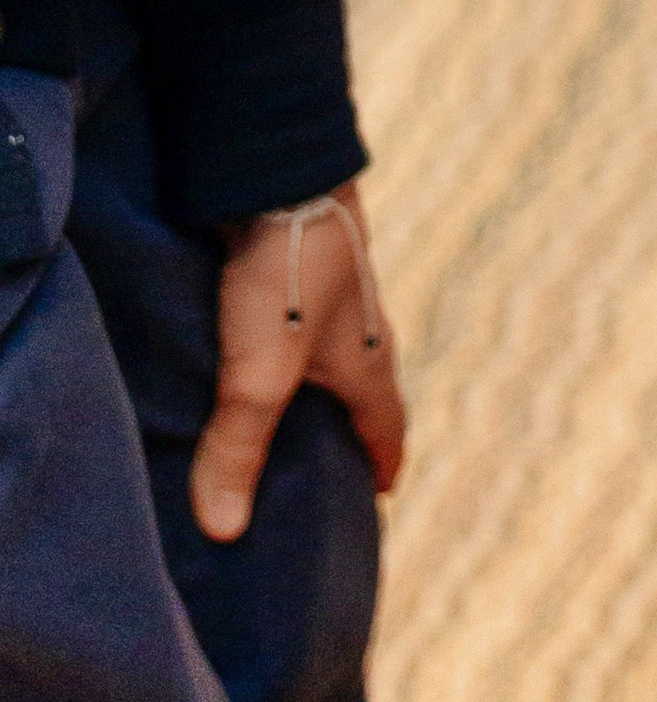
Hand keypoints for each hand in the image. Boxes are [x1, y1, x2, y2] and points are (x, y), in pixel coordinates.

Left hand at [193, 187, 404, 545]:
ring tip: (273, 423)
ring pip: (323, 356)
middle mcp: (356, 328)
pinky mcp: (288, 266)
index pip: (387, 426)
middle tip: (322, 474)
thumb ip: (239, 448)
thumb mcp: (258, 373)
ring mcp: (323, 292)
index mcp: (368, 361)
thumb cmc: (284, 274)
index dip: (383, 463)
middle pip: (360, 392)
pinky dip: (273, 353)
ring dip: (307, 391)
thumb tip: (224, 532)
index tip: (378, 497)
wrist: (279, 169)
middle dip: (346, 433)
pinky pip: (286, 325)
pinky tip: (239, 360)